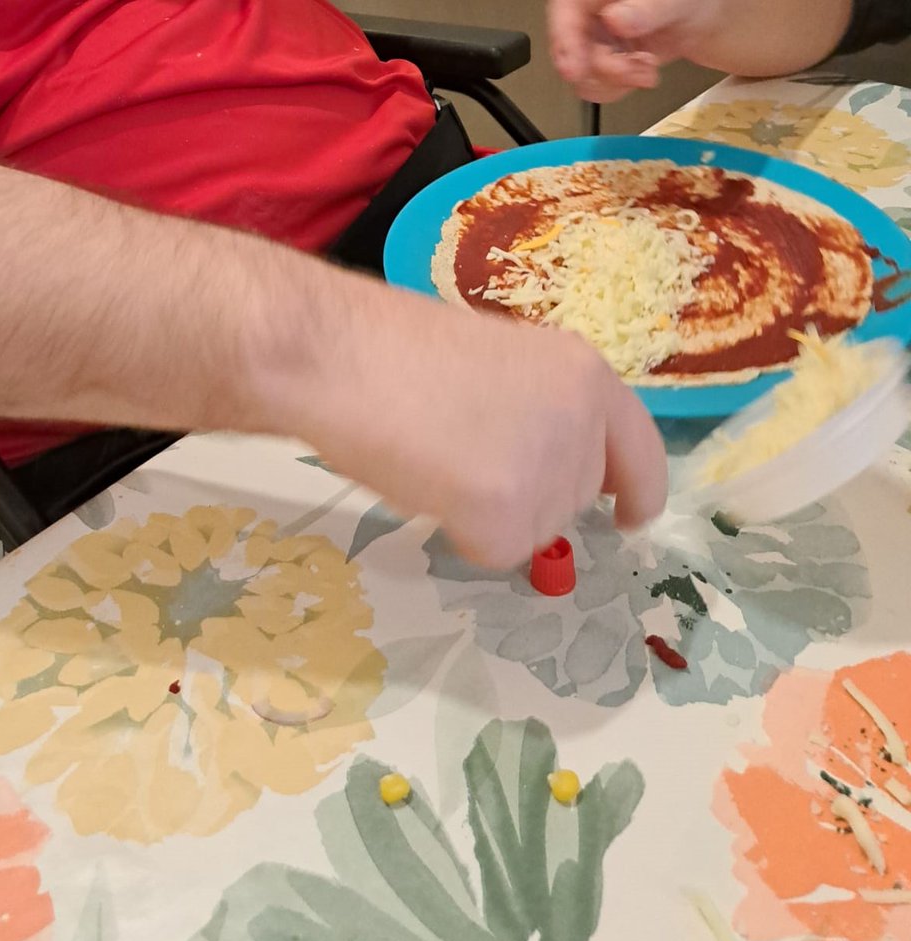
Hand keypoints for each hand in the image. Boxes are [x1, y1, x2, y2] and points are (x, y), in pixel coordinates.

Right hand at [292, 290, 668, 568]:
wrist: (339, 354)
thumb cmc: (394, 351)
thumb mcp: (497, 367)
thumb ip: (537, 410)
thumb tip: (538, 467)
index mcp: (584, 372)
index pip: (636, 446)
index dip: (638, 488)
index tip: (630, 516)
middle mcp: (582, 419)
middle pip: (576, 498)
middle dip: (529, 498)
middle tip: (460, 456)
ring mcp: (547, 465)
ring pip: (536, 531)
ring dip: (491, 516)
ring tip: (436, 460)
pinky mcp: (505, 506)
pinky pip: (497, 552)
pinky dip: (461, 536)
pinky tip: (428, 487)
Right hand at [548, 0, 723, 102]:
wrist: (701, 20)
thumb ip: (645, 9)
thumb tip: (614, 19)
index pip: (564, 14)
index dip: (565, 44)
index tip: (575, 70)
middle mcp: (590, 14)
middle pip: (572, 51)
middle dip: (605, 69)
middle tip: (632, 69)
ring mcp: (595, 39)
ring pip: (583, 75)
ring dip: (616, 81)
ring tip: (647, 69)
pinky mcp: (604, 62)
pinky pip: (598, 86)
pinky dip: (621, 87)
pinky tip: (643, 73)